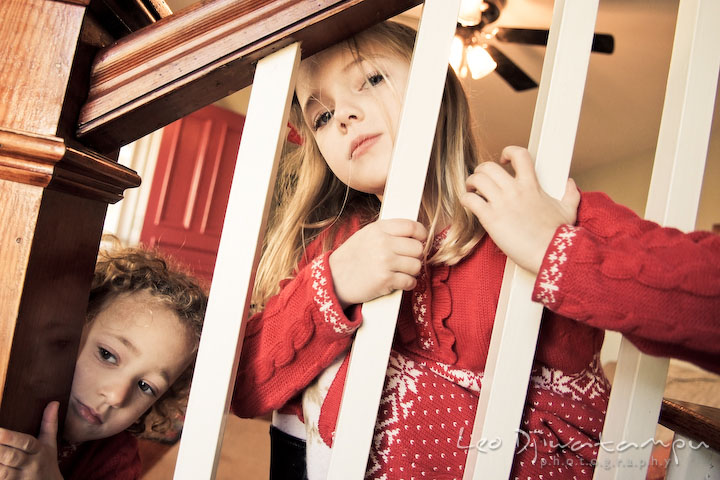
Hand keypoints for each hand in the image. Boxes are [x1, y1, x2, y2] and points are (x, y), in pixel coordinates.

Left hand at [0, 402, 63, 479]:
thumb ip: (49, 423)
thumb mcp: (50, 444)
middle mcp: (31, 465)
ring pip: (4, 472)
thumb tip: (54, 402)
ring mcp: (22, 478)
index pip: (26, 442)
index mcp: (39, 451)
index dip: (11, 437)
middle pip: (12, 457)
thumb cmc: (47, 462)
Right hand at [329, 219, 426, 307]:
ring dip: (412, 271)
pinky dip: (408, 284)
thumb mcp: (366, 235)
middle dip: (415, 256)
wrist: (334, 279)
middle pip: (417, 248)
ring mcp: (385, 262)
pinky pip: (410, 281)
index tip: (421, 240)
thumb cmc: (352, 258)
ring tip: (401, 271)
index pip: (411, 226)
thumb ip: (388, 232)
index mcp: (379, 229)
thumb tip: (414, 234)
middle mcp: (383, 243)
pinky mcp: (385, 280)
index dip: (421, 234)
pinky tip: (399, 281)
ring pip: (417, 266)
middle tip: (407, 260)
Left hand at [460, 146, 579, 273]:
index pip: (519, 155)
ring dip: (471, 183)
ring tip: (472, 191)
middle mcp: (515, 190)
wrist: (549, 253)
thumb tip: (571, 183)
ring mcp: (501, 203)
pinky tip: (468, 205)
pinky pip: (470, 200)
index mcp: (531, 185)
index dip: (508, 151)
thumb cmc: (558, 235)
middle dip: (481, 170)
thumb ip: (570, 194)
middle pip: (489, 166)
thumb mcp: (568, 210)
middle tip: (481, 180)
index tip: (503, 159)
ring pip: (477, 180)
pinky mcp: (490, 218)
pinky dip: (465, 200)